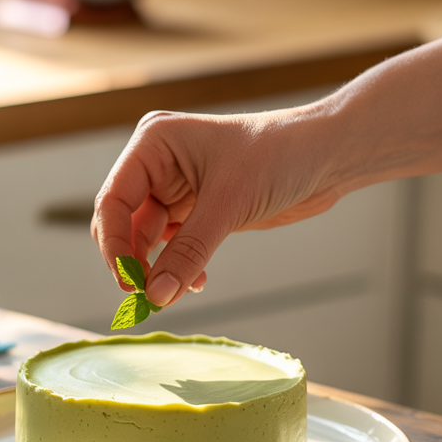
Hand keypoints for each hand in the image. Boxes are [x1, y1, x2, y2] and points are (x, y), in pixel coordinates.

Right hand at [92, 105, 338, 306]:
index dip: (114, 245)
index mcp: (154, 144)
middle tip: (149, 297)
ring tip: (176, 293)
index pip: (113, 200)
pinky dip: (179, 268)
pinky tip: (197, 282)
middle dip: (133, 262)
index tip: (128, 282)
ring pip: (146, 240)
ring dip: (158, 270)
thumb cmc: (281, 155)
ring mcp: (176, 189)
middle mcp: (158, 164)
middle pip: (123, 224)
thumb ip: (188, 251)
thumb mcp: (229, 203)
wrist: (328, 155)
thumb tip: (156, 295)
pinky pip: (172, 248)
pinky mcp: (197, 211)